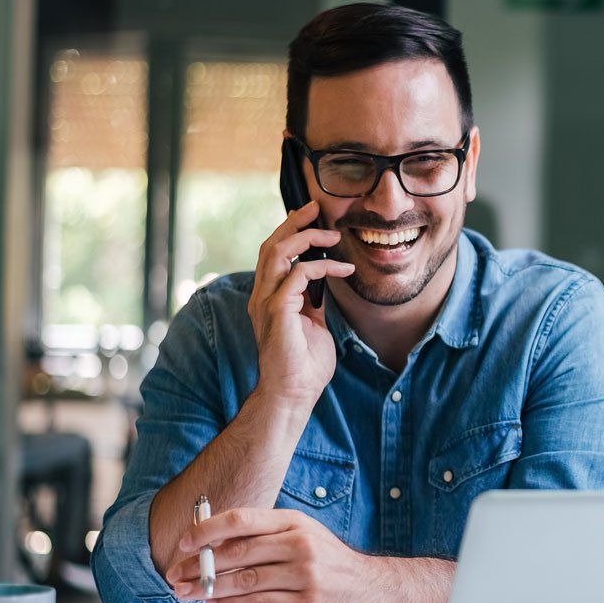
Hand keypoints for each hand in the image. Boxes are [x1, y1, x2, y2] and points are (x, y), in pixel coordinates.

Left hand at [165, 507, 377, 602]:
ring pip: (245, 580)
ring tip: (188, 593)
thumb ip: (264, 537)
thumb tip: (215, 542)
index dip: (208, 530)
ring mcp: (305, 574)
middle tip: (176, 574)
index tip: (184, 543)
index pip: (242, 519)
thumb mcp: (301, 535)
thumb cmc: (328, 561)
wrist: (370, 587)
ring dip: (209, 589)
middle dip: (200, 565)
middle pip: (238, 551)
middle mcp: (299, 544)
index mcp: (293, 522)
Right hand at [248, 201, 353, 405]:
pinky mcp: (277, 311)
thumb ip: (312, 301)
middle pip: (270, 245)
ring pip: (277, 252)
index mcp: (268, 298)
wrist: (294, 394)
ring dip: (305, 237)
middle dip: (293, 222)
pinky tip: (342, 269)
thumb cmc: (304, 366)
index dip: (290, 231)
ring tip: (331, 234)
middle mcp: (261, 296)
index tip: (312, 218)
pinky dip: (321, 266)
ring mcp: (266, 302)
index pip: (273, 254)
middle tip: (316, 208)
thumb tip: (324, 282)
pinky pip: (297, 275)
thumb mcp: (312, 324)